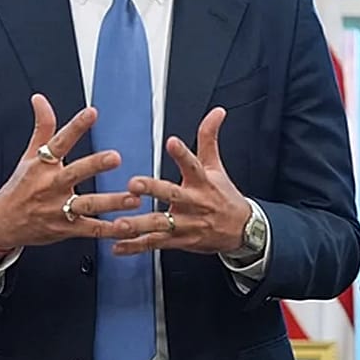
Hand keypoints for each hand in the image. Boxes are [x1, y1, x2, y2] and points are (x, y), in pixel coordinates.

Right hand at [0, 94, 140, 261]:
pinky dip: (110, 229)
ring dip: (110, 202)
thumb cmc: (20, 187)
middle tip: (115, 157)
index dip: (75, 127)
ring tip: (132, 199)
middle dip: (95, 165)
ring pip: (86, 205)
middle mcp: (50, 186)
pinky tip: (128, 226)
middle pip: (74, 173)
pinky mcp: (65, 229)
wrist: (2, 224)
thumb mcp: (28, 156)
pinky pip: (90, 229)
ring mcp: (58, 209)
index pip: (59, 141)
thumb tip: (40, 99)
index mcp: (42, 165)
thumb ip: (43, 127)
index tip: (91, 113)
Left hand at [113, 107, 251, 255]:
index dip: (183, 153)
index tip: (171, 141)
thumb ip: (209, 137)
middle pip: (172, 195)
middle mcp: (193, 203)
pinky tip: (117, 246)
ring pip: (160, 224)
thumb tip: (217, 112)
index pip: (193, 164)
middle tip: (134, 184)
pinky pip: (155, 244)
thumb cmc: (224, 196)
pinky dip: (135, 246)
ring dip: (138, 225)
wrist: (242, 230)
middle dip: (153, 190)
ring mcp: (186, 224)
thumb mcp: (217, 166)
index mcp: (202, 182)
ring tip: (119, 224)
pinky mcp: (179, 241)